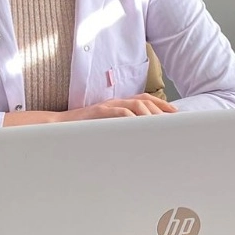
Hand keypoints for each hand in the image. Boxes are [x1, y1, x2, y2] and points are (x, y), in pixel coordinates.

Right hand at [63, 94, 177, 119]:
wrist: (59, 127)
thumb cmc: (83, 129)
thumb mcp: (105, 126)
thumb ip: (120, 127)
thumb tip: (138, 135)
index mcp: (117, 104)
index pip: (143, 99)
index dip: (160, 104)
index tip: (174, 113)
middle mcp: (114, 102)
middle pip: (143, 101)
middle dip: (160, 110)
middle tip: (172, 120)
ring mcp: (106, 107)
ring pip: (134, 105)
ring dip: (149, 113)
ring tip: (160, 123)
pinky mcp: (98, 113)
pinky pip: (119, 112)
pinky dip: (131, 117)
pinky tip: (140, 124)